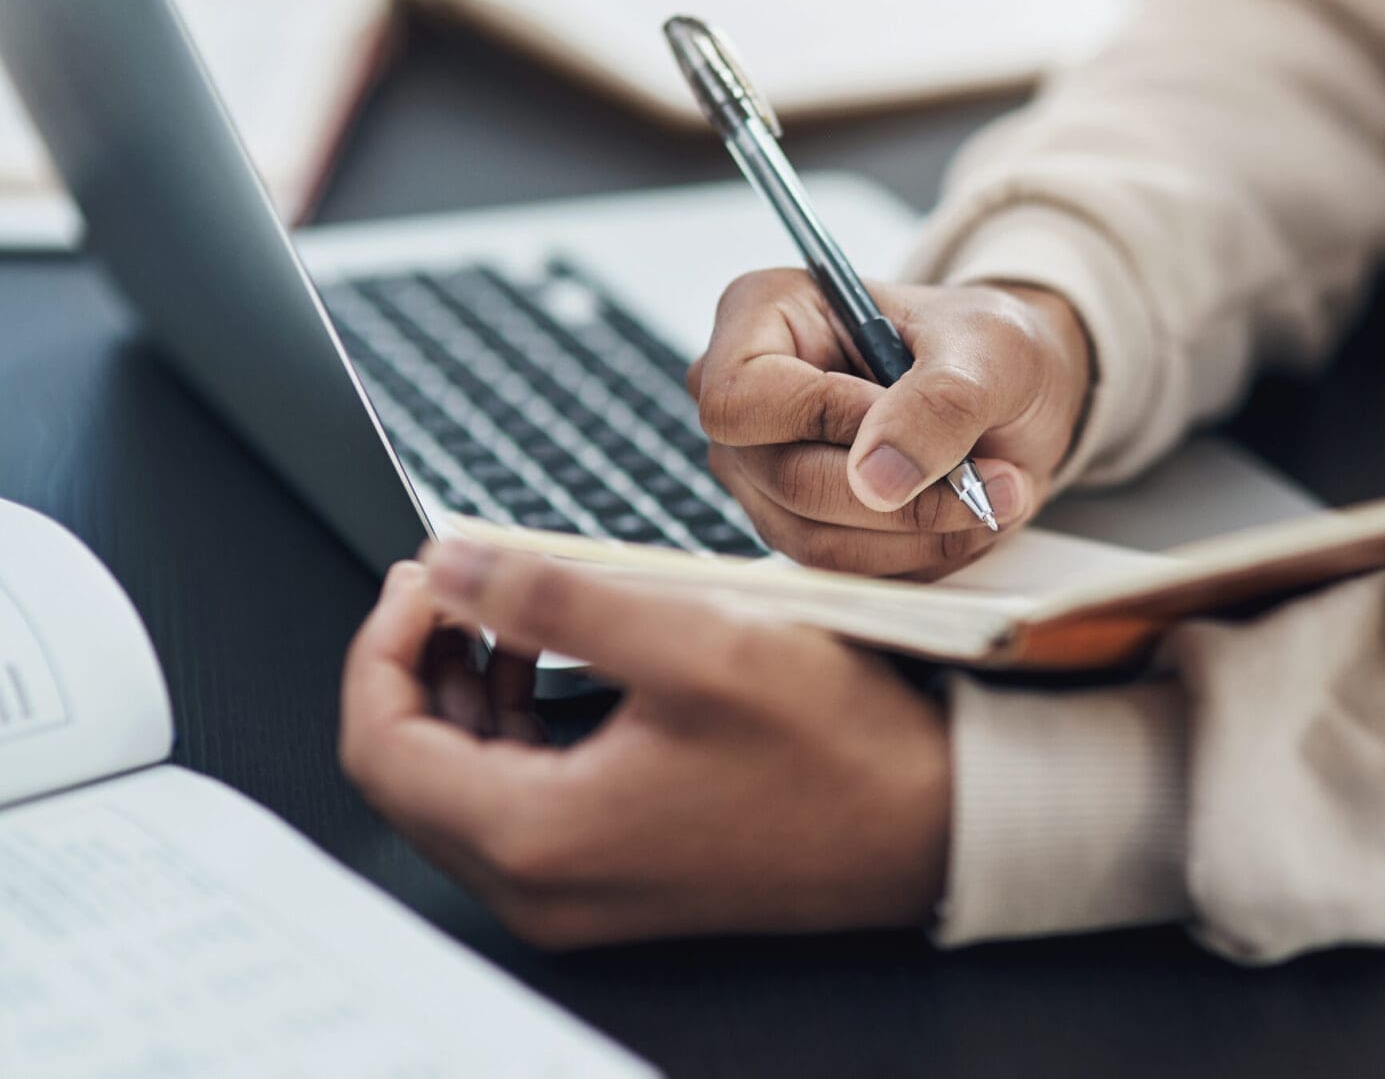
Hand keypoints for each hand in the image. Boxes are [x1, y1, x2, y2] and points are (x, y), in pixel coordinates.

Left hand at [338, 545, 950, 948]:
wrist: (928, 822)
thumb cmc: (836, 748)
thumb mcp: (695, 642)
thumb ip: (555, 599)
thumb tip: (450, 566)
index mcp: (541, 836)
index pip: (381, 745)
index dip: (382, 645)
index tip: (424, 580)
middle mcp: (542, 886)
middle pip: (409, 771)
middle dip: (416, 663)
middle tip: (451, 584)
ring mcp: (575, 892)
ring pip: (460, 788)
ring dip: (463, 692)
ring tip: (501, 612)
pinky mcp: (612, 878)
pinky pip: (518, 804)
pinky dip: (514, 729)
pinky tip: (555, 667)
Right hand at [688, 270, 1092, 577]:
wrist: (1018, 396)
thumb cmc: (989, 348)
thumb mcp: (989, 352)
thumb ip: (938, 403)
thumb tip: (877, 480)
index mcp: (763, 317)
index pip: (742, 399)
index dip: (827, 423)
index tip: (920, 425)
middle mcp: (749, 402)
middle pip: (786, 479)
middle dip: (904, 495)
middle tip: (997, 479)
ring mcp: (765, 473)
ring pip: (817, 540)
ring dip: (921, 531)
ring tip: (995, 493)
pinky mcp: (800, 528)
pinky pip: (847, 571)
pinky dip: (919, 553)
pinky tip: (965, 517)